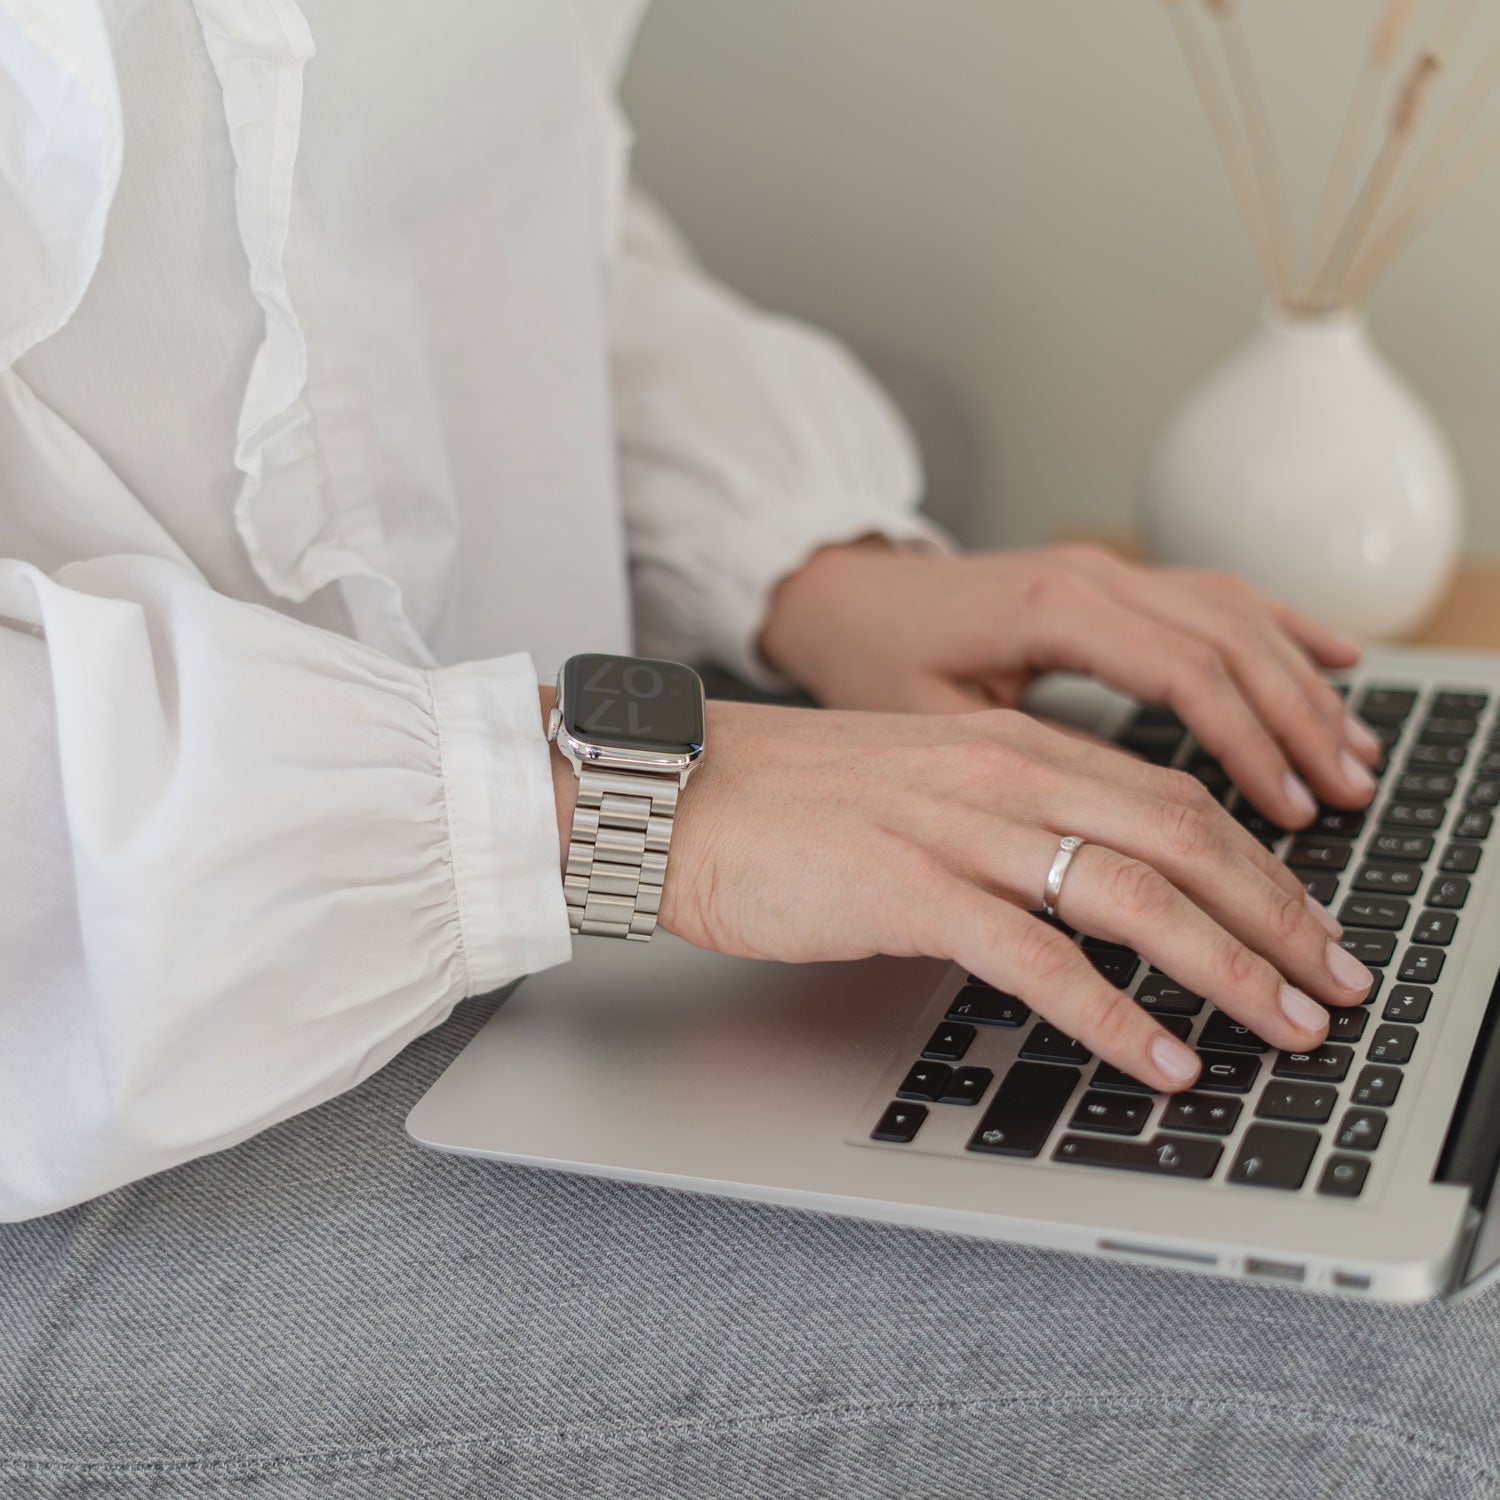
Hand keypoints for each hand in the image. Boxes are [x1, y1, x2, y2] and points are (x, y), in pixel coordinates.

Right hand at [650, 699, 1371, 1092]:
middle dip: (1276, 915)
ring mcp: (956, 827)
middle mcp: (999, 774)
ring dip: (1225, 966)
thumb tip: (1073, 890)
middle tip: (1331, 982)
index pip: (1170, 795)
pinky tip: (1158, 1057)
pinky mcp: (907, 887)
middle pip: (1181, 837)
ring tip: (1282, 1026)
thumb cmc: (781, 799)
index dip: (1257, 864)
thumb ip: (1000, 824)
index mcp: (1007, 746)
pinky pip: (1036, 957)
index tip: (1304, 921)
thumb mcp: (916, 789)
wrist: (673, 792)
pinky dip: (1112, 1014)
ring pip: (1131, 892)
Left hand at [760, 541, 1379, 829]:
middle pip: (1230, 646)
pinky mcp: (1108, 581)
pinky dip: (1282, 627)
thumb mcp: (931, 726)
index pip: (1186, 674)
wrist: (838, 597)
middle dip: (1300, 728)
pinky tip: (1336, 658)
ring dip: (1304, 686)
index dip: (1250, 747)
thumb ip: (1028, 764)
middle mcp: (1091, 579)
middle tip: (1346, 794)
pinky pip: (1215, 593)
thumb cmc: (871, 661)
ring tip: (1357, 756)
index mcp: (1050, 610)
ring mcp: (1105, 572)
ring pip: (1236, 616)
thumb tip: (1121, 827)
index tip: (1290, 810)